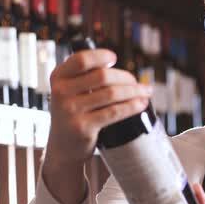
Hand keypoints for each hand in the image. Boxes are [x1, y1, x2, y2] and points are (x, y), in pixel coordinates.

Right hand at [45, 49, 152, 166]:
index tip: (114, 59)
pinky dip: (132, 106)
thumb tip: (121, 70)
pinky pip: (114, 112)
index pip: (81, 59)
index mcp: (58, 77)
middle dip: (125, 77)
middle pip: (102, 76)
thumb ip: (85, 77)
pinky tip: (141, 104)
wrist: (63, 147)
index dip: (100, 55)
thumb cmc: (73, 114)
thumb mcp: (70, 91)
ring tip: (146, 91)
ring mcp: (70, 110)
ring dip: (134, 91)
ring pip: (111, 93)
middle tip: (136, 81)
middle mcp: (60, 92)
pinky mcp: (83, 127)